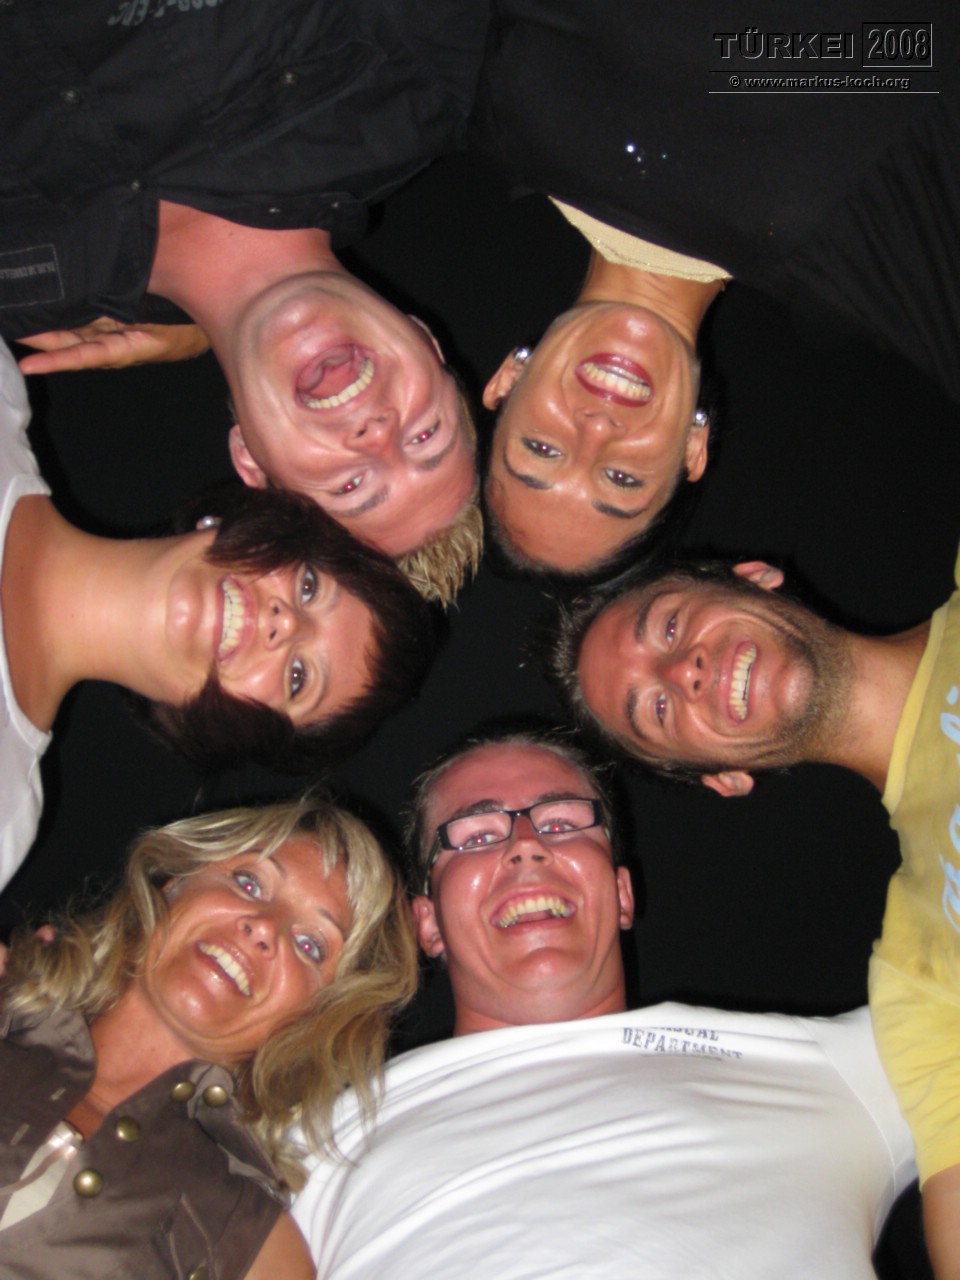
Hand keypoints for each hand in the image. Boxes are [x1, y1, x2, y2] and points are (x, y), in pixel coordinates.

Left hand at [16, 317, 209, 373]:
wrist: (218, 308)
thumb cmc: (195, 319)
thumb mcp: (165, 321)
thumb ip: (134, 315)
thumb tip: (102, 308)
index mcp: (130, 347)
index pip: (86, 355)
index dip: (57, 360)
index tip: (29, 366)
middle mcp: (120, 339)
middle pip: (74, 341)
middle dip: (43, 339)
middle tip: (12, 329)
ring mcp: (120, 325)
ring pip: (79, 327)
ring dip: (51, 326)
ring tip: (21, 319)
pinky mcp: (122, 312)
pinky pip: (92, 314)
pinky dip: (70, 312)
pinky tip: (52, 306)